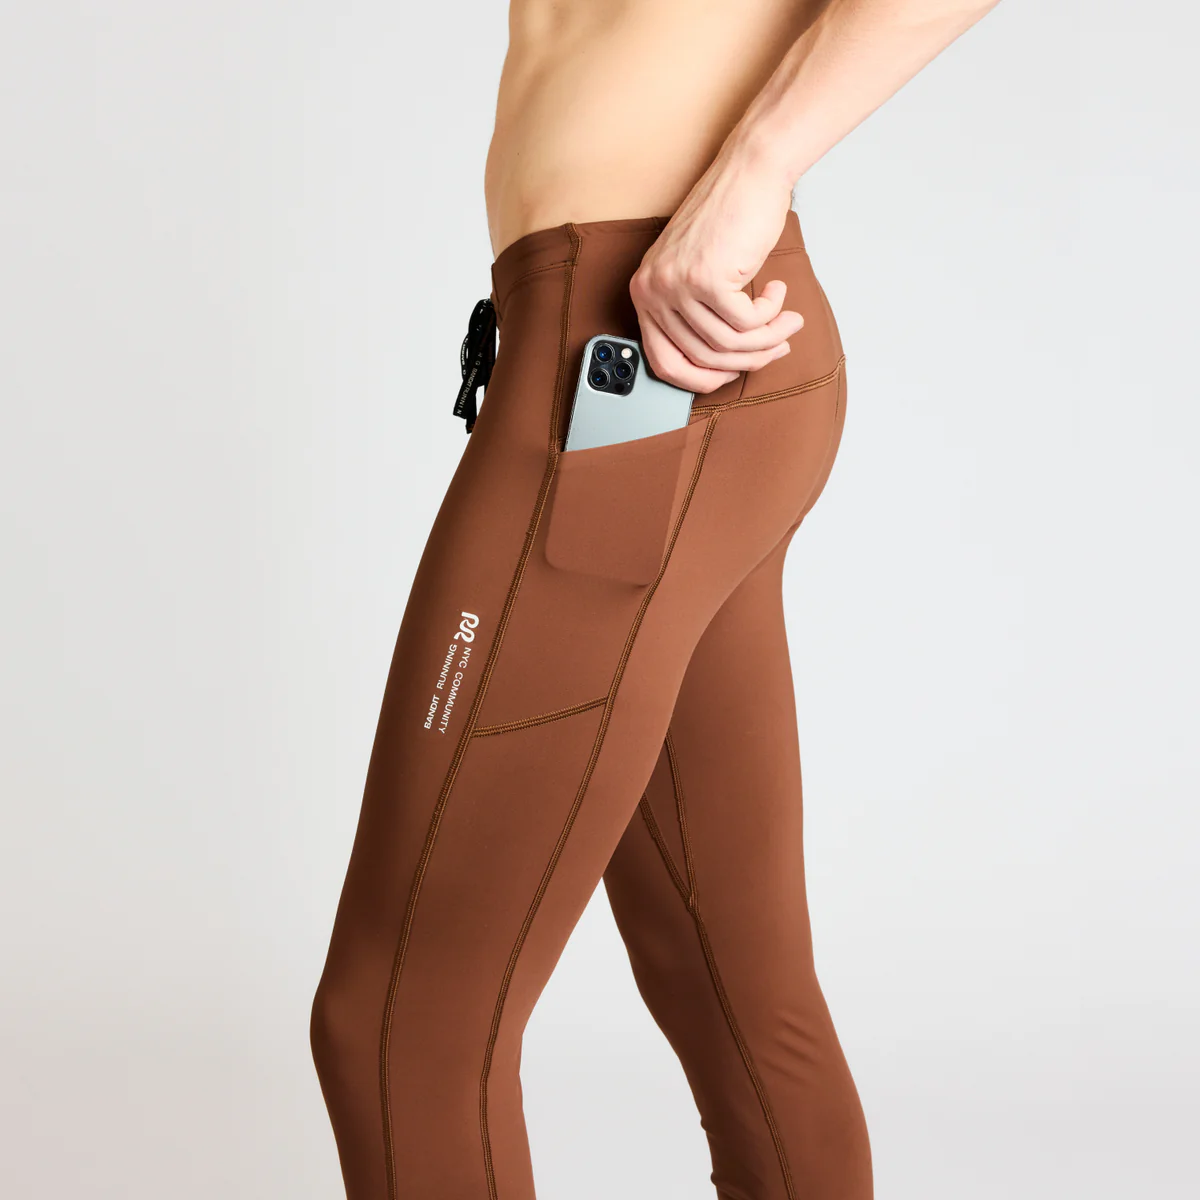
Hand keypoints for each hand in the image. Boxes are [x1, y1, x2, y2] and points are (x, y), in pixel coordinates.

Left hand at [630, 151, 801, 392]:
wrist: (749, 172)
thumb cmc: (729, 219)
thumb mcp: (698, 273)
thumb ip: (696, 316)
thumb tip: (719, 367)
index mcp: (644, 292)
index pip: (664, 362)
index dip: (700, 379)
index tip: (730, 375)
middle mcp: (652, 290)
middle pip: (704, 357)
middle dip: (749, 359)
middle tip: (777, 347)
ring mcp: (677, 285)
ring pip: (729, 344)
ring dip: (768, 338)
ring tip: (787, 322)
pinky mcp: (707, 278)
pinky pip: (747, 323)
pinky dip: (771, 314)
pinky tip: (778, 293)